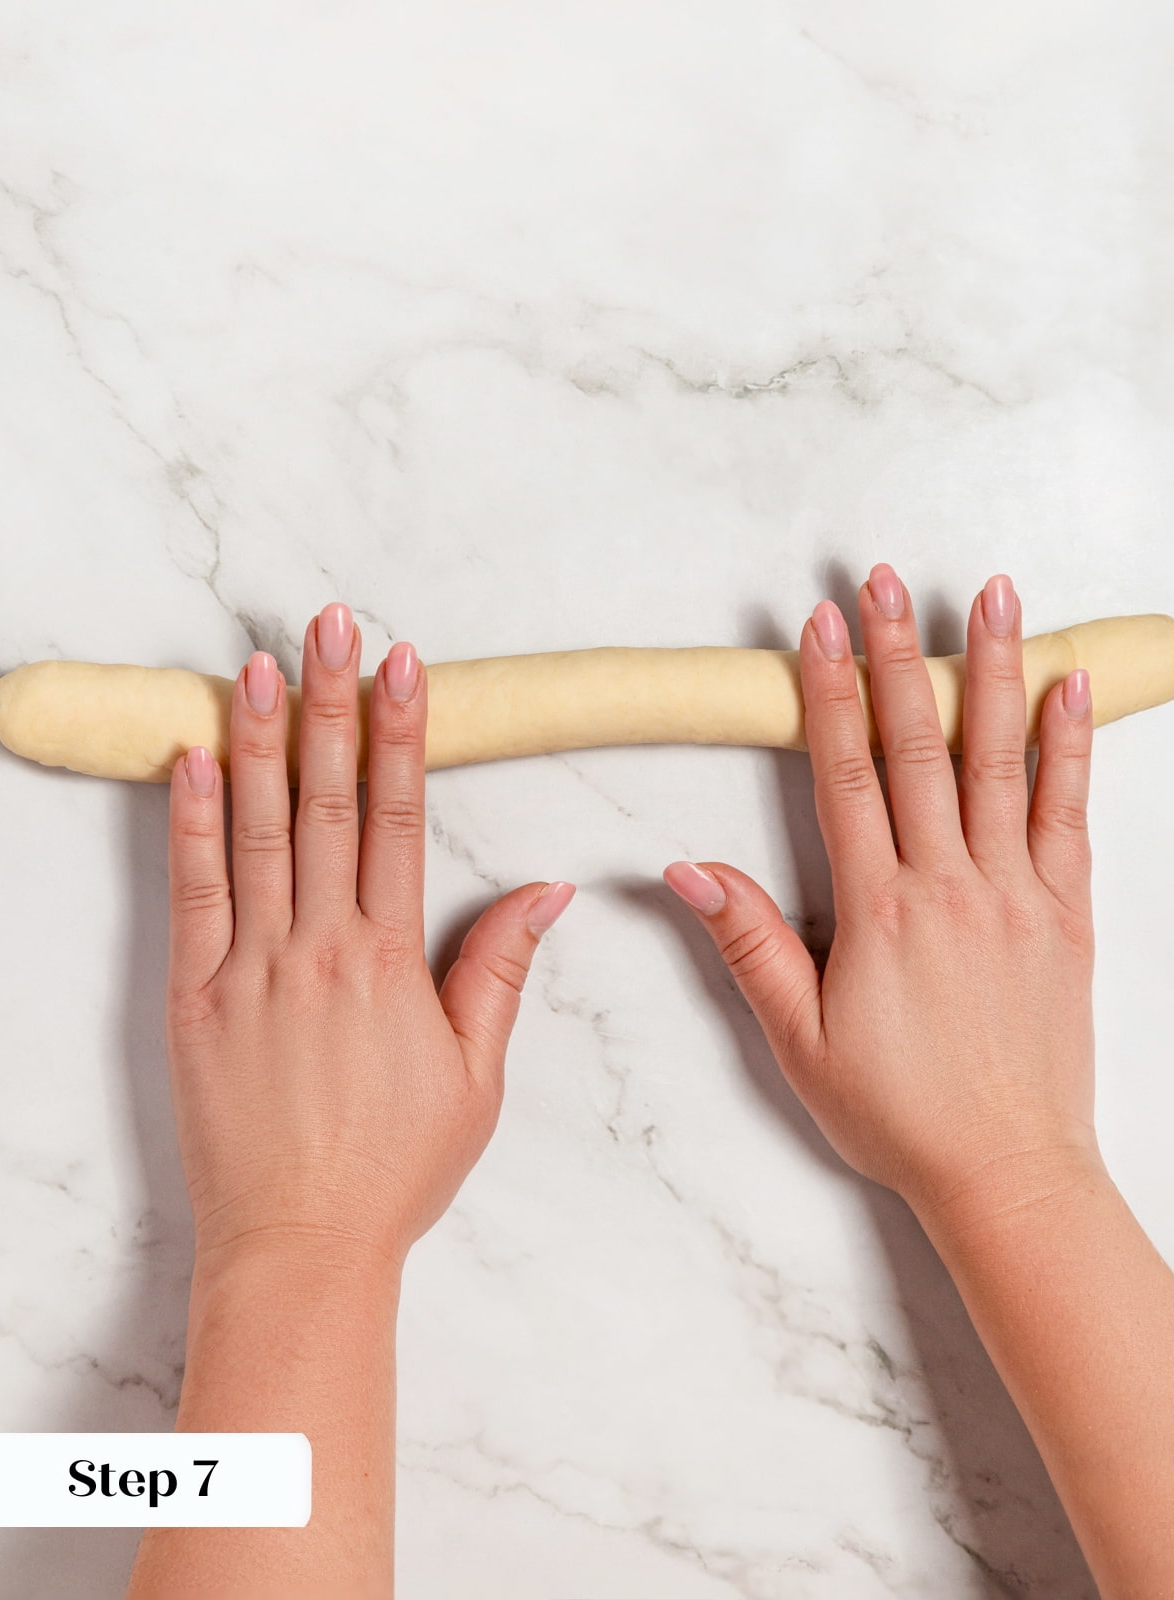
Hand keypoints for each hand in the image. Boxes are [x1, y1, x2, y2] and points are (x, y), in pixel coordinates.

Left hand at [164, 603, 574, 1274]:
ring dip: (264, 742)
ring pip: (259, 831)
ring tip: (261, 665)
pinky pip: (193, 893)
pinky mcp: (195, 998)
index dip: (402, 735)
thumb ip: (500, 969)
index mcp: (392, 961)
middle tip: (328, 626)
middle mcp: (321, 948)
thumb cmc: (394, 1166)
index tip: (403, 666)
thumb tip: (545, 889)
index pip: (400, 819)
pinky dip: (191, 822)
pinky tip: (193, 759)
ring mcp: (252, 968)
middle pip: (330, 803)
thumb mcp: (476, 1075)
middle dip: (333, 705)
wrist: (301, 1243)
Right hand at [664, 565, 1102, 1225]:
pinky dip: (1069, 747)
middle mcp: (950, 886)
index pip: (846, 776)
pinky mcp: (1065, 914)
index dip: (831, 692)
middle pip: (917, 746)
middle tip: (887, 579)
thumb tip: (689, 871)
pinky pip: (1068, 814)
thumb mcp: (799, 1039)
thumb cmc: (899, 1112)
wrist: (1007, 1169)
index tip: (821, 624)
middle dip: (898, 655)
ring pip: (999, 762)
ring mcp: (1016, 894)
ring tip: (994, 595)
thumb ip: (749, 945)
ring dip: (992, 672)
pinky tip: (1067, 688)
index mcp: (879, 911)